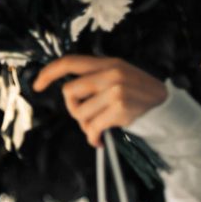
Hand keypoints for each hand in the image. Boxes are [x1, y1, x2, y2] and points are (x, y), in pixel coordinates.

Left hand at [32, 55, 167, 147]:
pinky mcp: (120, 108)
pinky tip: (100, 140)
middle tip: (85, 117)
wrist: (164, 106)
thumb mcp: (117, 76)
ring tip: (99, 127)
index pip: (70, 62)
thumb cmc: (135, 94)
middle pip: (69, 92)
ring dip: (86, 126)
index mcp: (107, 63)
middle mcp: (111, 73)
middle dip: (72, 109)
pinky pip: (92, 128)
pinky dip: (93, 138)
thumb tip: (67, 92)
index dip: (49, 72)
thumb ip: (94, 78)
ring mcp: (116, 90)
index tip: (36, 85)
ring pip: (80, 113)